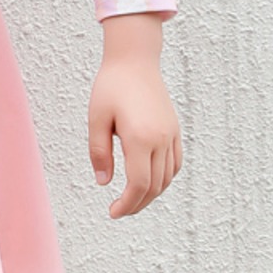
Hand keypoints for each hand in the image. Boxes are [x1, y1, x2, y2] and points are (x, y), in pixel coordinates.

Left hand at [88, 55, 181, 217]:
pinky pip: (175, 163)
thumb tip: (103, 182)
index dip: (127, 204)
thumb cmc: (111, 86)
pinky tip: (150, 180)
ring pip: (167, 178)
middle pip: (154, 186)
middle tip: (119, 210)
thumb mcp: (97, 117)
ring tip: (132, 198)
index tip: (113, 212)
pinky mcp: (175, 130)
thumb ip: (99, 152)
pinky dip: (165, 178)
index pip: (138, 185)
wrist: (134, 60)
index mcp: (140, 138)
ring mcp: (171, 135)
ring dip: (151, 193)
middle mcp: (161, 140)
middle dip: (137, 203)